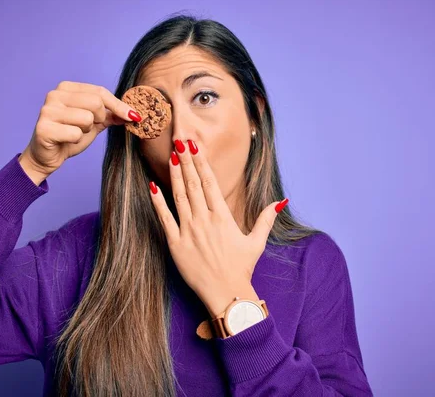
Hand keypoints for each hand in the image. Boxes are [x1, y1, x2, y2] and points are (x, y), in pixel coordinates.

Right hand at [20, 81, 140, 179]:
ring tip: (73, 133)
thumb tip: (133, 113)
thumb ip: (110, 114)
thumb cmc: (69, 136)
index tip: (134, 116)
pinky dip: (76, 140)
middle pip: (96, 103)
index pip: (100, 92)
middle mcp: (55, 95)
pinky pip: (75, 133)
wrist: (47, 156)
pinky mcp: (44, 128)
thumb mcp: (93, 123)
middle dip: (99, 119)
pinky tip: (66, 140)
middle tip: (88, 128)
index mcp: (67, 88)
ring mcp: (48, 110)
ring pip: (87, 119)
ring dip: (86, 131)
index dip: (119, 105)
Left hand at [149, 139, 288, 316]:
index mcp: (223, 217)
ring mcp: (189, 231)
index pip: (210, 182)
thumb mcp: (257, 242)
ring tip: (171, 156)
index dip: (201, 162)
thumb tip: (281, 201)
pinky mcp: (175, 244)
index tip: (195, 146)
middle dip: (187, 161)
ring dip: (175, 175)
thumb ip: (267, 219)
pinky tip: (152, 185)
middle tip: (179, 141)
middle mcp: (205, 220)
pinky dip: (157, 201)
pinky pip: (164, 218)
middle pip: (194, 184)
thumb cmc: (241, 268)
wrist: (226, 294)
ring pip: (179, 196)